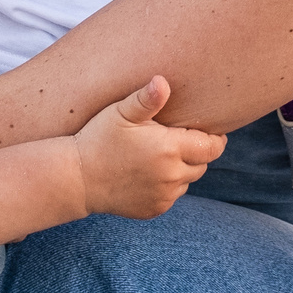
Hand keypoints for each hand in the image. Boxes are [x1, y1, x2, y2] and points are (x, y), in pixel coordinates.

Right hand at [72, 76, 226, 219]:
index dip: (215, 139)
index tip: (209, 131)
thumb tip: (162, 82)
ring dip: (182, 169)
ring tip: (161, 156)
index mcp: (169, 149)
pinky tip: (149, 174)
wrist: (77, 178)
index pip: (212, 147)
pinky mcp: (154, 210)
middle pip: (202, 164)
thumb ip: (146, 99)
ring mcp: (163, 196)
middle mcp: (171, 176)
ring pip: (187, 181)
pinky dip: (167, 186)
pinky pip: (172, 196)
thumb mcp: (121, 113)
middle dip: (197, 152)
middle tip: (178, 140)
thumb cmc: (99, 138)